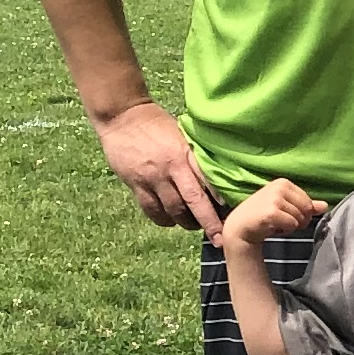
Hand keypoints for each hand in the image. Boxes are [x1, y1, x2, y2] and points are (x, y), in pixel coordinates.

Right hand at [96, 99, 225, 234]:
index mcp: (183, 152)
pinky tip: (170, 220)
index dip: (218, 197)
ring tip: (194, 225)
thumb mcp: (180, 134)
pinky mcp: (135, 185)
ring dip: (185, 222)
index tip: (232, 212)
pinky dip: (163, 219)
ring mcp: (151, 178)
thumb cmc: (156, 123)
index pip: (205, 178)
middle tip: (218, 237)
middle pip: (191, 202)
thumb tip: (213, 176)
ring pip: (171, 211)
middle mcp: (169, 168)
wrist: (121, 116)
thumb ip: (193, 156)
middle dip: (207, 222)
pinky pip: (151, 210)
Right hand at [221, 175, 324, 250]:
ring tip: (275, 224)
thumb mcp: (285, 207)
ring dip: (290, 226)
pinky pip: (292, 225)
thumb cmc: (263, 216)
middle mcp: (279, 187)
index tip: (286, 214)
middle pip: (307, 209)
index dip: (302, 213)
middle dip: (299, 220)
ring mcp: (275, 199)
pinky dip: (285, 231)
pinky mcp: (272, 212)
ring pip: (300, 218)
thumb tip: (326, 206)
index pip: (308, 201)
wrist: (240, 227)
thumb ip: (305, 205)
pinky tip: (272, 227)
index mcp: (284, 182)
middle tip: (282, 222)